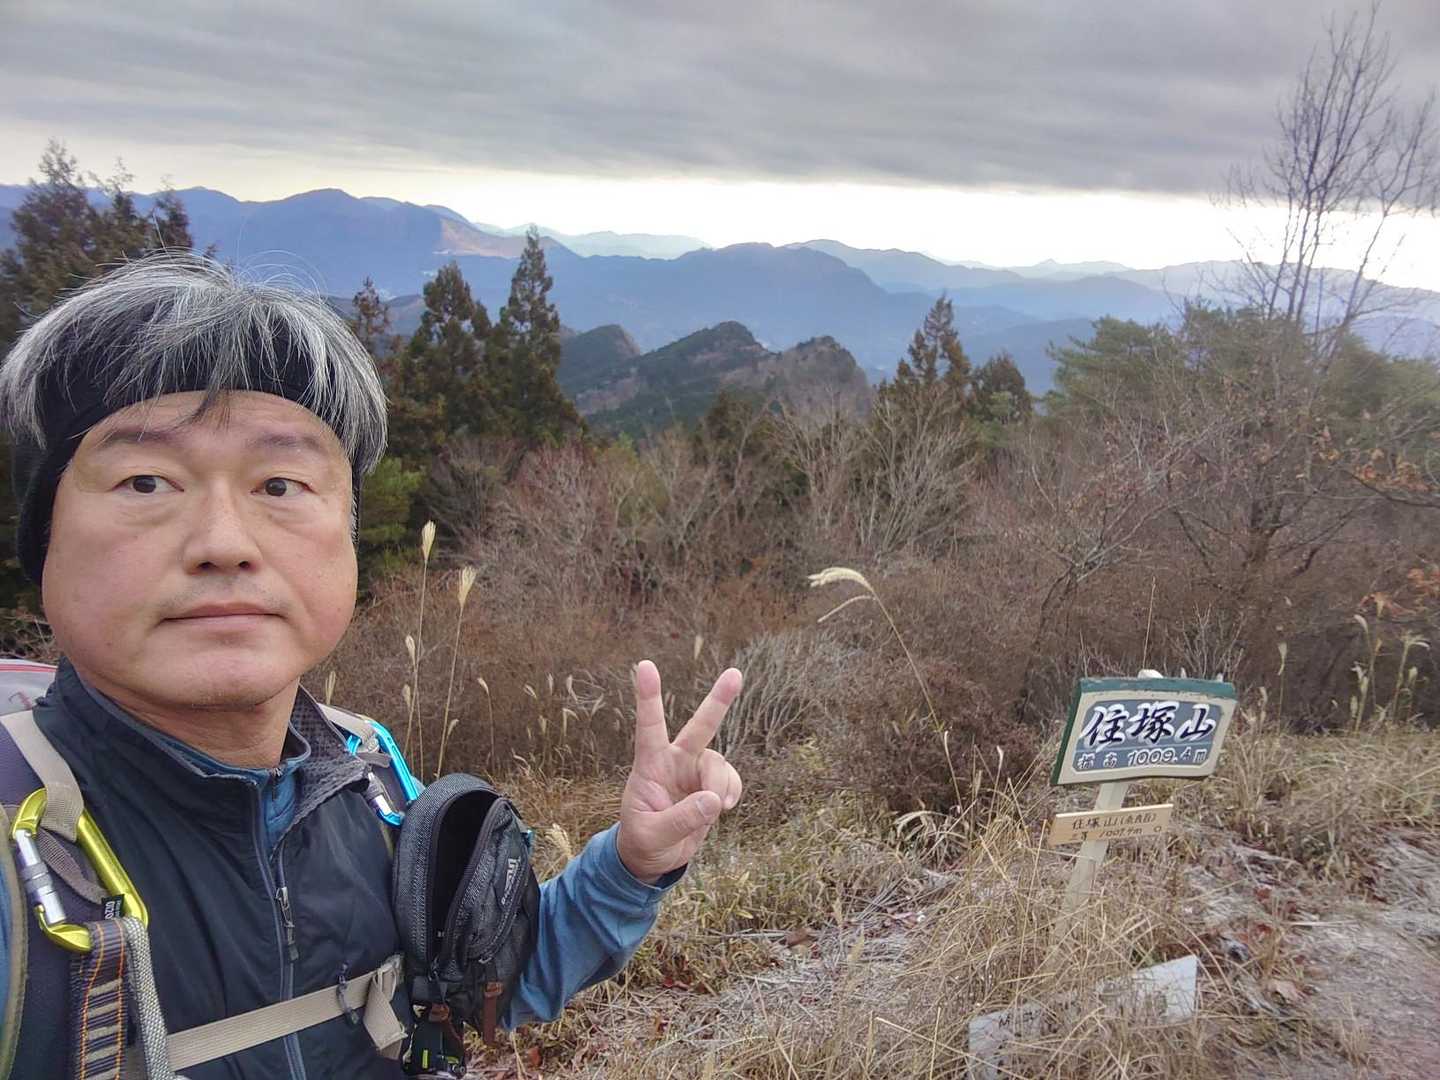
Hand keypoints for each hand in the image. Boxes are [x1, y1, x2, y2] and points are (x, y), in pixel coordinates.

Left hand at [615, 660, 743, 883]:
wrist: (655, 857)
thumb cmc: (643, 840)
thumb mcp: (652, 835)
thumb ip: (680, 820)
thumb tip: (714, 800)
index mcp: (649, 766)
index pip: (648, 727)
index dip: (648, 697)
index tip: (645, 665)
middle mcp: (674, 762)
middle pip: (699, 727)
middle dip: (718, 701)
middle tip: (735, 673)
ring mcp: (694, 772)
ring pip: (719, 763)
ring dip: (721, 785)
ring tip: (718, 809)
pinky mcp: (711, 786)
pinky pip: (731, 779)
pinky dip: (733, 791)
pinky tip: (724, 807)